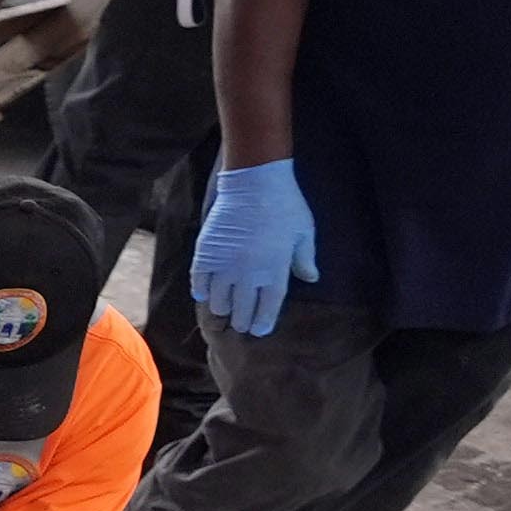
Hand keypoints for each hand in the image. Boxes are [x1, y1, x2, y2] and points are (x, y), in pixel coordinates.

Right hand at [188, 159, 311, 341]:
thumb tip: (310, 279)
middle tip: (241, 323)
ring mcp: (225, 265)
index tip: (260, 330)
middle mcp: (248, 274)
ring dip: (222, 308)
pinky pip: (199, 282)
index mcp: (275, 271)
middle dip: (242, 321)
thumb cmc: (285, 205)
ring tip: (224, 309)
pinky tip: (205, 294)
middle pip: (242, 310)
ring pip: (218, 301)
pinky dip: (201, 291)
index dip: (262, 323)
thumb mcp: (304, 232)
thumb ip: (305, 259)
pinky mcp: (206, 255)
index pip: (267, 309)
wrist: (254, 181)